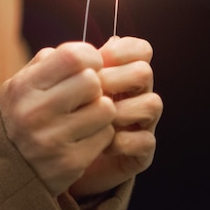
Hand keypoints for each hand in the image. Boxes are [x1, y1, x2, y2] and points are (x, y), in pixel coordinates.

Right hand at [0, 42, 116, 196]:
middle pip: (93, 82)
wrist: (0, 168)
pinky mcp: (70, 163)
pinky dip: (100, 134)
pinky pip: (106, 136)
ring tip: (84, 115)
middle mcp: (35, 113)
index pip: (73, 57)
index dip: (90, 56)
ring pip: (105, 109)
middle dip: (94, 85)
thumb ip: (51, 61)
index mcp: (24, 87)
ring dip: (100, 110)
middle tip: (85, 94)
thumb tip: (93, 50)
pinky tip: (83, 136)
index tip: (90, 64)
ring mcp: (52, 140)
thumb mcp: (23, 83)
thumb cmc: (21, 114)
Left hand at [69, 36, 162, 198]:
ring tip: (95, 120)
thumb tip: (84, 50)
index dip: (121, 51)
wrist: (58, 159)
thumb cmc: (62, 116)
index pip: (139, 49)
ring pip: (152, 103)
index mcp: (121, 71)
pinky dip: (123, 142)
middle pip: (144, 72)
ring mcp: (142, 121)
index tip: (97, 62)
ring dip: (121, 111)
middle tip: (94, 91)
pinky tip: (102, 145)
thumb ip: (73, 66)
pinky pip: (145, 140)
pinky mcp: (142, 151)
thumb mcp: (62, 86)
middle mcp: (136, 93)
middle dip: (116, 79)